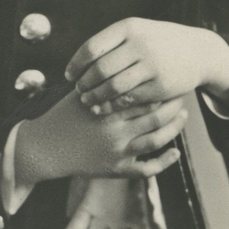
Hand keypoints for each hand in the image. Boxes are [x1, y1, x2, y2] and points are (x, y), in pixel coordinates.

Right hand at [13, 90, 187, 190]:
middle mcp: (116, 130)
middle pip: (157, 115)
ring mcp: (118, 151)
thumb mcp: (81, 93)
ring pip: (157, 139)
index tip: (168, 77)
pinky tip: (175, 153)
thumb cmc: (62, 116)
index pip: (143, 94)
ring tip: (183, 116)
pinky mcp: (117, 169)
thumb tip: (124, 59)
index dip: (159, 85)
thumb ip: (102, 80)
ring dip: (175, 127)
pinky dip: (164, 161)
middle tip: (181, 94)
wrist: (45, 148)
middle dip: (173, 104)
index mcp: (108, 108)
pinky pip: (147, 168)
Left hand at [65, 18, 228, 115]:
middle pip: (100, 69)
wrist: (199, 51)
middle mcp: (141, 44)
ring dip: (96, 97)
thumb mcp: (138, 32)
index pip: (92, 47)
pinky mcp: (161, 86)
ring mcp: (152, 65)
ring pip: (113, 86)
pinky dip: (112, 106)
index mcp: (130, 27)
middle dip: (85, 83)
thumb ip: (112, 43)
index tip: (69, 75)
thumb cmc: (159, 42)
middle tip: (78, 91)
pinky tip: (104, 108)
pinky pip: (129, 99)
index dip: (76, 64)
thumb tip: (78, 63)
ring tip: (87, 101)